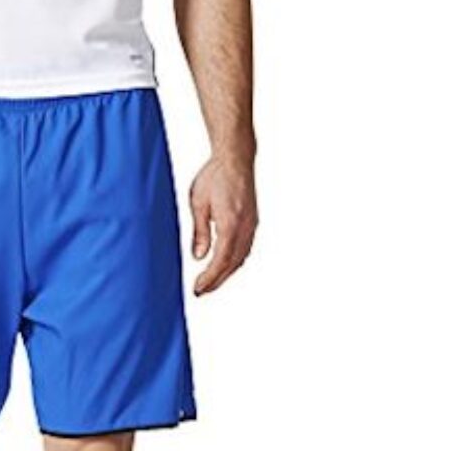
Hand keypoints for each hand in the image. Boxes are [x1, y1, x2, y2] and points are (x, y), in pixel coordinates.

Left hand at [189, 155, 257, 295]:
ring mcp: (252, 225)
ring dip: (225, 274)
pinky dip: (234, 262)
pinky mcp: (253, 222)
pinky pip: (245, 249)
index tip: (198, 289)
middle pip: (232, 264)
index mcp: (231, 222)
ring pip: (241, 258)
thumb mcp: (198, 203)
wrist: (236, 158)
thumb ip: (200, 232)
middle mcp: (245, 227)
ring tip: (209, 283)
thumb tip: (198, 257)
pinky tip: (224, 267)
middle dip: (216, 281)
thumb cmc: (215, 175)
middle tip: (200, 291)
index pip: (221, 260)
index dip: (210, 278)